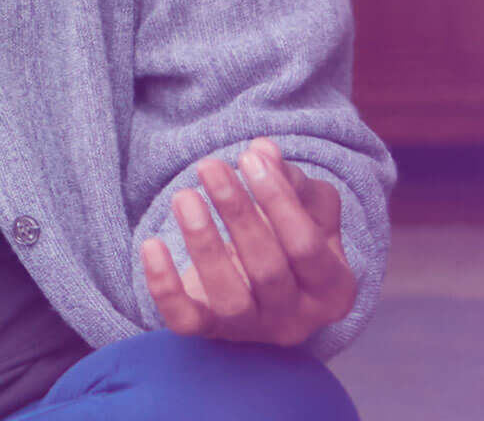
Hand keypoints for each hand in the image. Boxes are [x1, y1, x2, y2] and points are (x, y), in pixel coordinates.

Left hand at [138, 135, 357, 345]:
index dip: (278, 201)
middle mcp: (297, 318)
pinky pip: (184, 319)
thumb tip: (263, 150)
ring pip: (229, 297)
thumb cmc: (286, 241)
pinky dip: (164, 285)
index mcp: (332, 287)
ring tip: (184, 196)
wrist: (260, 293)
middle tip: (209, 166)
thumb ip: (290, 181)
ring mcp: (252, 330)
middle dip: (237, 212)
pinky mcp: (209, 334)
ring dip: (203, 243)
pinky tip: (151, 245)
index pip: (306, 246)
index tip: (248, 159)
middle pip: (267, 269)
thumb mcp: (304, 211)